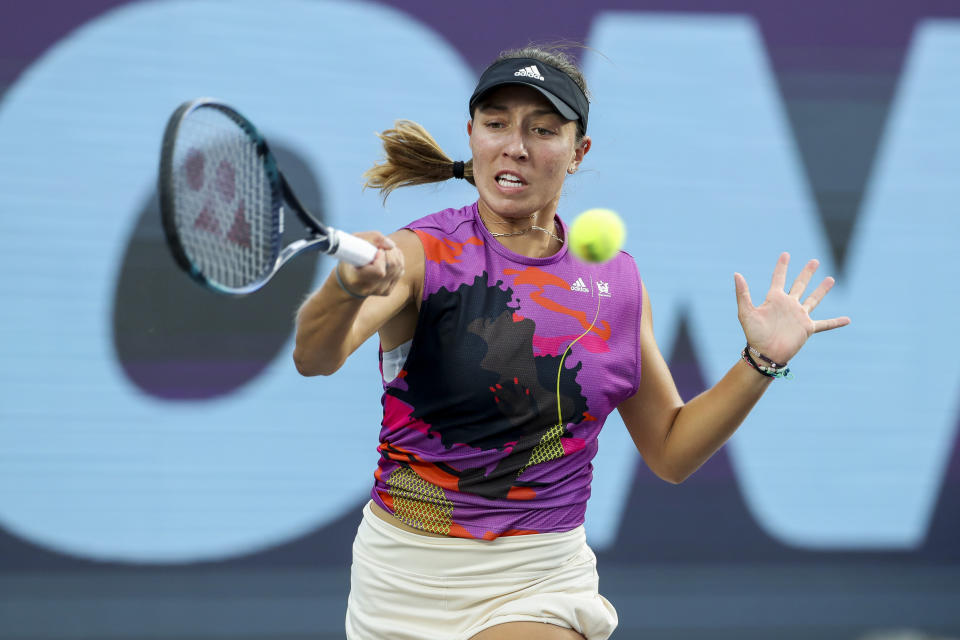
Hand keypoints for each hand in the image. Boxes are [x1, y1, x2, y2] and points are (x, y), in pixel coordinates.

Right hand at [337, 231, 404, 296]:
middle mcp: (369, 288)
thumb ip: (372, 238)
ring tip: (385, 250)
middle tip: (382, 246)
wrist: (348, 279)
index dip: (382, 258)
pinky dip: (398, 260)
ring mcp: (379, 291)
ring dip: (395, 254)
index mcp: (357, 279)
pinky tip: (389, 256)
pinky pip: (400, 272)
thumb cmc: (350, 256)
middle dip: (391, 252)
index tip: (377, 250)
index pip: (379, 271)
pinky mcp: (387, 290)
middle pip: (392, 267)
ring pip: (399, 269)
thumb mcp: (354, 243)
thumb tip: (392, 245)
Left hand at [734, 252, 849, 363]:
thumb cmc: (754, 335)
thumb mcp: (746, 312)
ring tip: (831, 279)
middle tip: (815, 261)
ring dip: (822, 289)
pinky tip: (848, 319)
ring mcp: (799, 316)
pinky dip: (836, 322)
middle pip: (800, 284)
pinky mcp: (807, 328)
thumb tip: (736, 274)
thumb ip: (742, 293)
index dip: (782, 266)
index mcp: (775, 299)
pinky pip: (825, 324)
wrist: (765, 354)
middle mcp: (789, 305)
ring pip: (813, 299)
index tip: (785, 254)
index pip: (779, 278)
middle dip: (807, 273)